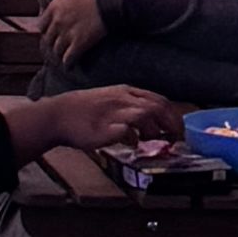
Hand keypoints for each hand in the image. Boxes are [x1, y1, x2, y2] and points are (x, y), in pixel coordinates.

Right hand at [4, 79, 177, 166]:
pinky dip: (134, 138)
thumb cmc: (85, 111)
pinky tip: (132, 144)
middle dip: (172, 124)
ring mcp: (114, 112)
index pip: (159, 100)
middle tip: (176, 139)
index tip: (178, 129)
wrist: (58, 115)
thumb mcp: (111, 100)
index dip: (173, 115)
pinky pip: (126, 131)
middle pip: (158, 107)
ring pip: (145, 114)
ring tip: (151, 141)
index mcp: (126, 92)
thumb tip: (152, 122)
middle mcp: (122, 99)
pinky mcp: (104, 127)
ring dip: (154, 130)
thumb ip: (130, 107)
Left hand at [29, 0, 106, 60]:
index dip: (46, 29)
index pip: (41, 24)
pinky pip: (69, 58)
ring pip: (57, 49)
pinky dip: (67, 62)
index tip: (51, 31)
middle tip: (56, 45)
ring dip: (59, 53)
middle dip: (52, 42)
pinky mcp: (80, 43)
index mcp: (54, 7)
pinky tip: (69, 64)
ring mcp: (68, 34)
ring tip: (63, 55)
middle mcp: (58, 22)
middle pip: (48, 38)